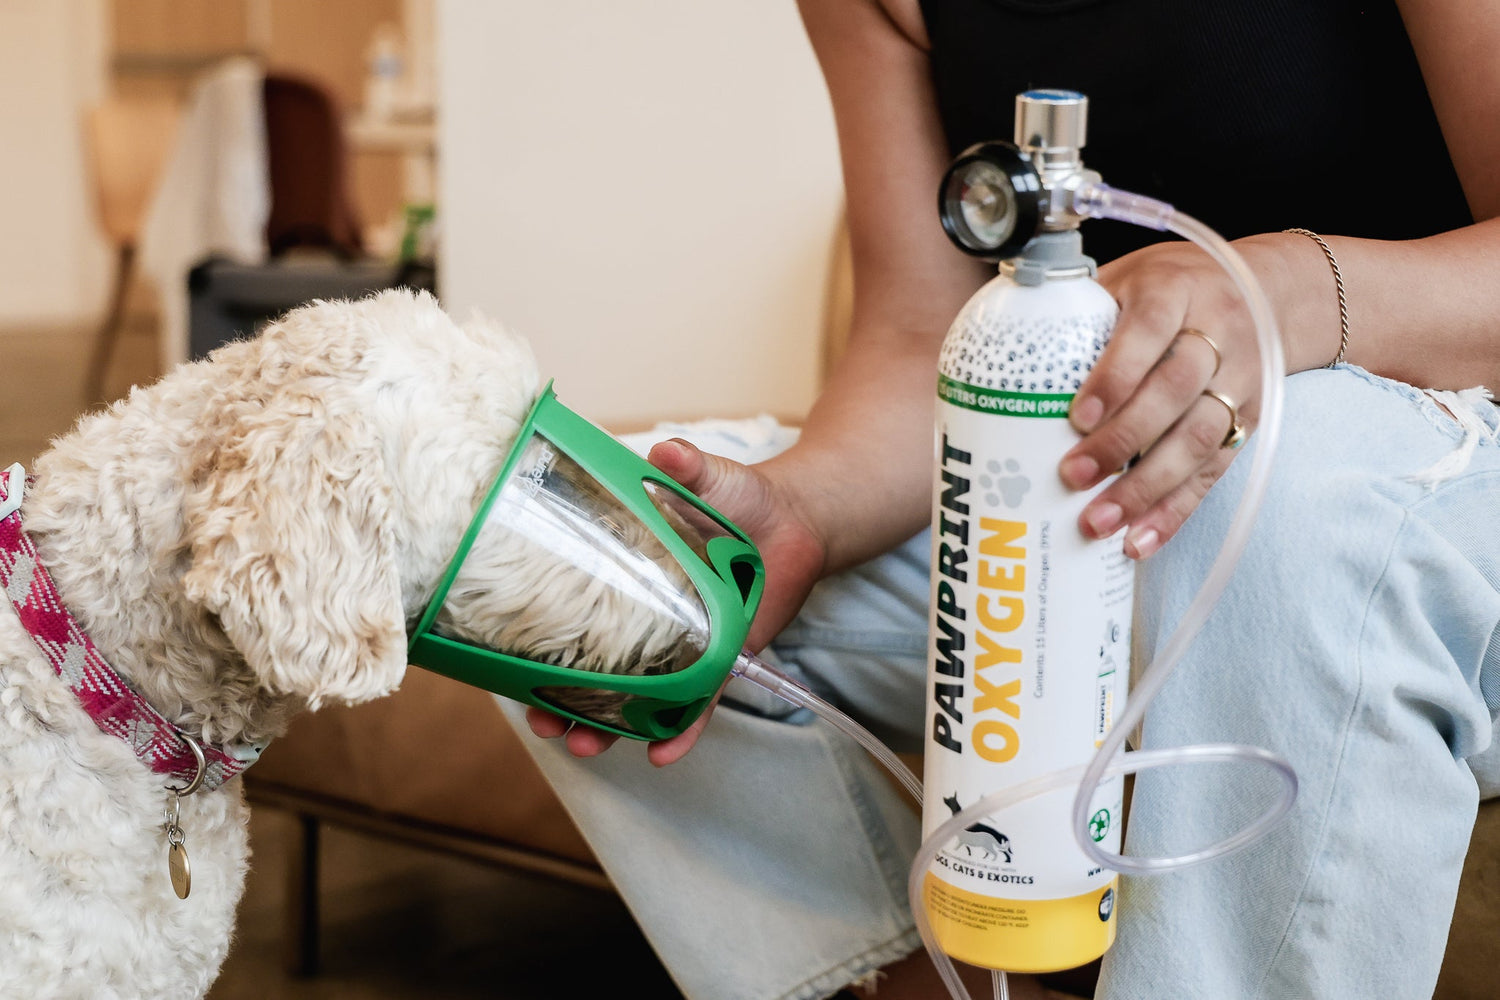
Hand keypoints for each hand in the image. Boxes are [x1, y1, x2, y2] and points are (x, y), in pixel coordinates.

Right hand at [525, 437, 826, 764]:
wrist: (794, 521)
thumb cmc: (739, 498)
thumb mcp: (709, 478)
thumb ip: (689, 468)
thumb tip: (667, 452)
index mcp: (625, 574)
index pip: (569, 613)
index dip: (536, 642)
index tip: (505, 666)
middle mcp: (644, 617)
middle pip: (592, 669)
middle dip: (561, 703)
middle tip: (543, 723)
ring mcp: (681, 643)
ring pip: (636, 697)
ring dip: (609, 727)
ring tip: (584, 747)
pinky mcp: (721, 660)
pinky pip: (698, 703)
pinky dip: (681, 731)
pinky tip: (662, 755)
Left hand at [1058, 235, 1289, 558]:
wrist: (1264, 293)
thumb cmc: (1168, 290)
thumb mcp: (1125, 280)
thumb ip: (1078, 314)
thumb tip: (996, 360)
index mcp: (1175, 290)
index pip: (1148, 328)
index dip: (1116, 374)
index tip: (1078, 415)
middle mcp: (1217, 332)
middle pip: (1175, 390)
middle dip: (1123, 440)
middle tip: (1073, 476)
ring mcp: (1239, 381)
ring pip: (1198, 438)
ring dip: (1146, 488)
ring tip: (1099, 522)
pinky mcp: (1249, 422)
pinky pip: (1212, 473)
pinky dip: (1174, 512)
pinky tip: (1140, 541)